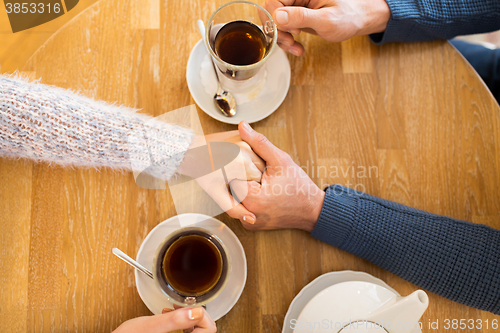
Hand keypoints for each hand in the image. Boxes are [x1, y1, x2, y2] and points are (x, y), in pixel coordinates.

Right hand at [113, 307, 215, 332]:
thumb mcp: (149, 326)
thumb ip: (174, 320)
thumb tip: (197, 312)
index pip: (209, 329)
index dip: (201, 314)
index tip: (189, 307)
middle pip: (205, 329)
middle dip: (195, 315)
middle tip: (182, 307)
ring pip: (197, 330)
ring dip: (188, 317)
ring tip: (175, 309)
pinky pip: (187, 332)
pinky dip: (182, 322)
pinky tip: (171, 315)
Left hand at [177, 130, 264, 222]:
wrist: (192, 151)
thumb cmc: (203, 172)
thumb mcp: (218, 194)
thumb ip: (236, 208)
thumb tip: (252, 219)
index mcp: (243, 166)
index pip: (259, 181)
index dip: (250, 186)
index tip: (239, 185)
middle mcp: (247, 151)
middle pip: (262, 169)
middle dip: (253, 176)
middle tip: (237, 177)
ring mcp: (245, 141)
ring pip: (260, 158)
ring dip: (253, 164)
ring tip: (236, 168)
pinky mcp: (243, 135)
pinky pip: (254, 148)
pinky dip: (250, 154)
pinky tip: (237, 158)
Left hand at [231, 122, 324, 231]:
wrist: (312, 210)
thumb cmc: (299, 186)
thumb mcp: (280, 160)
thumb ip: (259, 143)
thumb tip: (242, 126)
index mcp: (252, 199)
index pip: (229, 176)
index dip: (237, 166)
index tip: (249, 165)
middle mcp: (247, 215)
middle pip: (229, 188)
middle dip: (238, 177)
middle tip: (256, 174)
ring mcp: (249, 222)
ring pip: (234, 199)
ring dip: (241, 188)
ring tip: (257, 182)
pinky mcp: (251, 226)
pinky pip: (241, 208)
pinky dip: (246, 200)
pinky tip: (258, 192)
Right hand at [261, 0, 390, 55]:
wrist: (358, 20)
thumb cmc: (348, 16)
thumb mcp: (326, 20)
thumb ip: (301, 17)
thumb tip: (278, 16)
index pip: (272, 1)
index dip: (276, 19)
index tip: (292, 32)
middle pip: (270, 11)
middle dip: (277, 31)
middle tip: (291, 42)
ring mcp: (295, 6)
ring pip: (274, 22)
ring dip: (281, 38)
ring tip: (296, 47)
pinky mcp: (295, 16)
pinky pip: (282, 27)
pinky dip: (286, 40)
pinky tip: (297, 46)